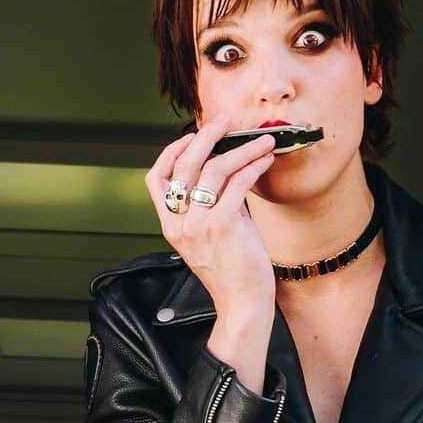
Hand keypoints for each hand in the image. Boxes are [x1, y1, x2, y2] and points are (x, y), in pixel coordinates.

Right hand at [144, 113, 278, 317]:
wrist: (242, 303)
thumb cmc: (233, 270)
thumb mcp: (213, 234)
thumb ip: (214, 204)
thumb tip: (230, 172)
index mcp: (170, 224)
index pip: (157, 177)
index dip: (172, 151)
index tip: (191, 136)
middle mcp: (179, 222)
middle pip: (184, 164)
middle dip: (206, 136)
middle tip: (224, 120)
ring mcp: (198, 224)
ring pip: (214, 169)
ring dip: (241, 149)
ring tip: (262, 141)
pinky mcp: (222, 225)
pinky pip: (237, 184)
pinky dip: (253, 167)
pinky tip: (266, 160)